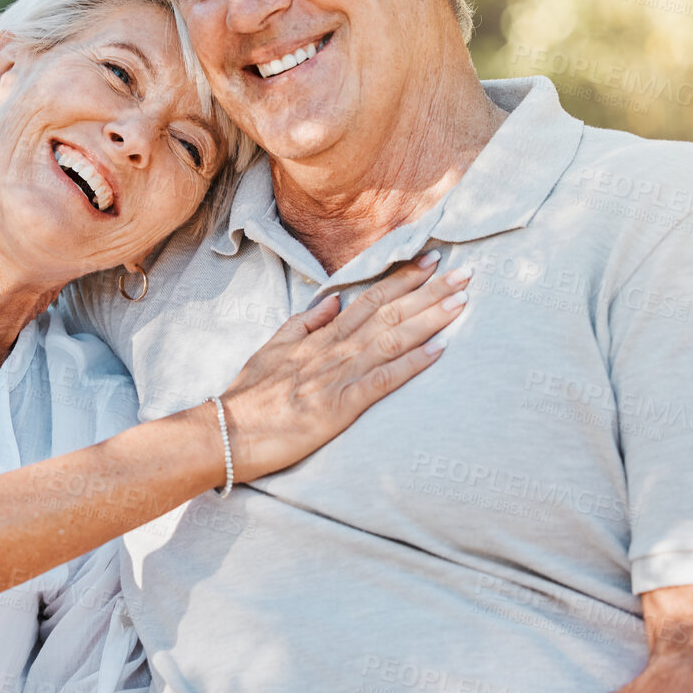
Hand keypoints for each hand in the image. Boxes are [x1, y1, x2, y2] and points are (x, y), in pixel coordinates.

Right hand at [217, 251, 470, 482]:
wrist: (227, 432)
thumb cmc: (249, 395)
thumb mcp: (273, 348)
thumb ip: (304, 324)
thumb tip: (333, 302)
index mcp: (320, 336)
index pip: (368, 300)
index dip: (402, 279)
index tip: (430, 261)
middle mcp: (333, 350)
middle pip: (389, 313)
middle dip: (429, 291)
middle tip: (465, 272)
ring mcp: (337, 376)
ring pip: (392, 339)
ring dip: (429, 319)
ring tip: (461, 301)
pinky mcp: (339, 407)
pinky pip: (382, 381)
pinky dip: (412, 364)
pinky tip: (439, 350)